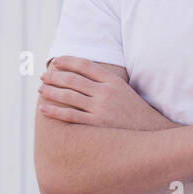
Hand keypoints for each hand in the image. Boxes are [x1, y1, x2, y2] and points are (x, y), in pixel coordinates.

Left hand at [38, 57, 174, 130]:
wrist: (151, 132)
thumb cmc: (135, 111)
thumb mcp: (124, 90)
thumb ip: (106, 81)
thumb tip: (86, 75)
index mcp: (113, 81)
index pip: (85, 65)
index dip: (68, 61)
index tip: (56, 62)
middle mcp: (106, 92)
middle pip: (73, 79)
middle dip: (55, 76)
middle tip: (43, 76)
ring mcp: (101, 108)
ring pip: (69, 96)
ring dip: (52, 92)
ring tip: (42, 90)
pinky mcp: (97, 124)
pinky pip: (70, 116)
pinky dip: (55, 112)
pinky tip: (43, 109)